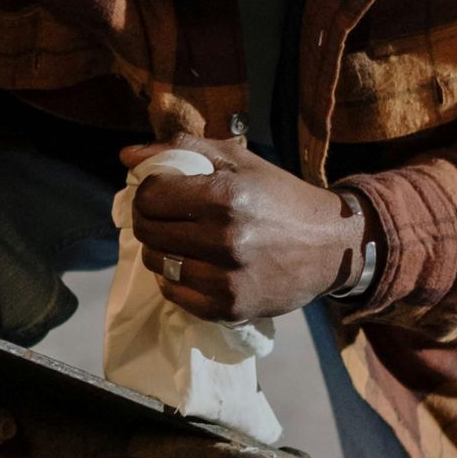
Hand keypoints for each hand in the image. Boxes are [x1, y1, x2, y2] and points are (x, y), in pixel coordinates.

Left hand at [123, 138, 368, 323]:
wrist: (330, 246)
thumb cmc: (282, 197)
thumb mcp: (240, 161)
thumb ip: (183, 149)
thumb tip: (126, 155)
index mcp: (225, 196)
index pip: (150, 196)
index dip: (148, 191)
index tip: (163, 191)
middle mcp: (225, 239)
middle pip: (148, 231)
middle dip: (149, 219)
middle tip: (167, 216)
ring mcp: (227, 278)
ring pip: (157, 264)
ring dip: (160, 250)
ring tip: (181, 240)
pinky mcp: (230, 308)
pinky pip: (175, 295)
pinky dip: (174, 280)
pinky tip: (192, 265)